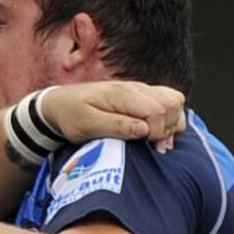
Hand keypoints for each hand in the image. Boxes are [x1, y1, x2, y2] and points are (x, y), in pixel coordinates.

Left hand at [42, 81, 185, 151]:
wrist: (59, 104)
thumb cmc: (71, 115)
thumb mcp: (87, 124)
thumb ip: (116, 126)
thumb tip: (144, 130)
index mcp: (123, 93)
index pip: (159, 109)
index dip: (157, 131)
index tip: (143, 144)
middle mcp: (136, 88)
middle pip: (173, 103)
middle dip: (167, 127)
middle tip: (150, 145)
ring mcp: (140, 91)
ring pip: (174, 102)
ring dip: (170, 123)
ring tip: (153, 141)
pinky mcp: (140, 97)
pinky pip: (167, 104)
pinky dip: (167, 120)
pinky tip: (154, 135)